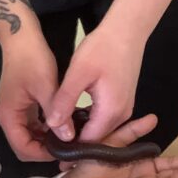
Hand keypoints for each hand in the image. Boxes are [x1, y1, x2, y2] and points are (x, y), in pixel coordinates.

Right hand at [0, 33, 58, 161]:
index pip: (22, 148)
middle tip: (68, 146)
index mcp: (9, 116)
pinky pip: (31, 125)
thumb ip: (57, 113)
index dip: (42, 154)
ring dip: (45, 139)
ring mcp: (13, 112)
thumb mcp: (46, 87)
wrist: (21, 37)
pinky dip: (44, 129)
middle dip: (44, 149)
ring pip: (28, 136)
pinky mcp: (20, 106)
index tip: (65, 151)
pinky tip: (61, 124)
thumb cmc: (32, 59)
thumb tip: (69, 138)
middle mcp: (7, 117)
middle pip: (23, 145)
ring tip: (68, 137)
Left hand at [46, 22, 145, 143]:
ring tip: (57, 132)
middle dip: (75, 143)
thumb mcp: (78, 73)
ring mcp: (125, 109)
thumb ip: (65, 101)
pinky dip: (90, 122)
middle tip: (50, 143)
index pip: (89, 143)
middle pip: (96, 139)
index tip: (49, 148)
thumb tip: (52, 125)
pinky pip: (104, 119)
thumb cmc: (102, 48)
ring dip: (82, 132)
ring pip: (100, 130)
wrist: (127, 30)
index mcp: (111, 112)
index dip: (69, 148)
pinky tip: (73, 118)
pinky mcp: (122, 101)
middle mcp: (122, 116)